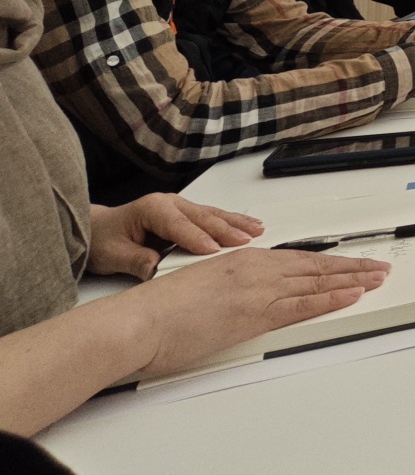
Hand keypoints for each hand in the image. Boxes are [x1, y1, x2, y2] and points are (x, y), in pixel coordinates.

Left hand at [89, 194, 262, 279]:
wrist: (98, 231)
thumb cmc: (104, 239)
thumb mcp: (114, 255)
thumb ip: (136, 261)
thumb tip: (157, 271)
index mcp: (152, 208)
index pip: (179, 225)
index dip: (197, 238)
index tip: (213, 251)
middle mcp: (170, 203)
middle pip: (203, 217)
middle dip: (225, 230)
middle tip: (245, 242)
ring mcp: (181, 207)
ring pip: (213, 215)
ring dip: (236, 224)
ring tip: (257, 230)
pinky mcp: (188, 215)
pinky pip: (213, 217)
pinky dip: (232, 222)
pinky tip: (249, 226)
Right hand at [125, 248, 389, 378]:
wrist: (137, 323)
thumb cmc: (157, 312)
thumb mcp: (200, 288)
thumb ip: (227, 287)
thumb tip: (242, 298)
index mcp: (239, 260)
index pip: (295, 259)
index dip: (326, 262)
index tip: (347, 262)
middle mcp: (254, 269)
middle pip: (313, 266)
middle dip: (349, 267)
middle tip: (377, 266)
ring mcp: (257, 291)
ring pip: (316, 282)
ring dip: (352, 280)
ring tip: (378, 278)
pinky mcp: (255, 314)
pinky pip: (303, 305)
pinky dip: (332, 298)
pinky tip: (353, 295)